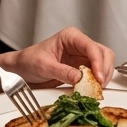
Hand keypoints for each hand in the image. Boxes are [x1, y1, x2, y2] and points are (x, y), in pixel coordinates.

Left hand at [0, 27, 114, 89]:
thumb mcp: (44, 66)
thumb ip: (62, 72)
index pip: (91, 47)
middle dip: (104, 70)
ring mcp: (82, 56)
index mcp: (71, 36)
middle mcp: (79, 44)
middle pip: (103, 53)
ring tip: (96, 89)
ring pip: (104, 63)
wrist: (21, 69)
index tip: (98, 77)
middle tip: (99, 86)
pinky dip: (98, 82)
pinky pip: (97, 73)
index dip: (98, 62)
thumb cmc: (29, 61)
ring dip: (103, 76)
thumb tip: (80, 78)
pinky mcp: (82, 68)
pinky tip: (92, 89)